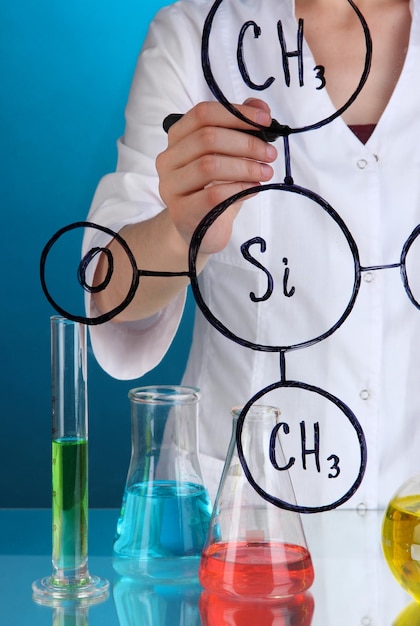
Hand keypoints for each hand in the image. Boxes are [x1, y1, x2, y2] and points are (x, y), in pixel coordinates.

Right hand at [156, 98, 277, 255]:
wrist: (199, 230)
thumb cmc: (215, 190)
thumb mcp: (229, 157)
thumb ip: (241, 129)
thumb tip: (261, 108)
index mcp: (177, 138)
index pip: (203, 114)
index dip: (237, 114)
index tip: (265, 122)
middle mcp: (168, 159)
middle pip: (208, 139)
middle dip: (246, 144)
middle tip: (270, 154)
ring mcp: (171, 186)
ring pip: (210, 166)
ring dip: (245, 167)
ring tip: (265, 172)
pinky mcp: (181, 212)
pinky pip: (213, 194)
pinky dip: (239, 189)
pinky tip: (253, 188)